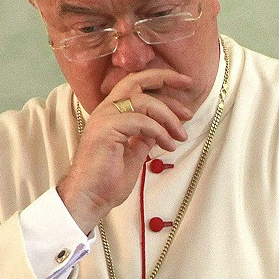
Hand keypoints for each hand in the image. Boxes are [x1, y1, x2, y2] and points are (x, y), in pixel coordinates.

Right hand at [57, 69, 192, 233]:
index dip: (161, 79)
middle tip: (189, 94)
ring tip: (181, 136)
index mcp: (112, 113)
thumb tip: (161, 127)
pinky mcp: (107, 129)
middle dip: (166, 79)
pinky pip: (141, 121)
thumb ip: (145, 136)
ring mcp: (105, 118)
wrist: (89, 199)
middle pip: (137, 80)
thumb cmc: (107, 181)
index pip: (136, 84)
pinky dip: (160, 132)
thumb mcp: (134, 152)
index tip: (185, 87)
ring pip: (144, 101)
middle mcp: (106, 109)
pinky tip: (169, 146)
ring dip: (169, 117)